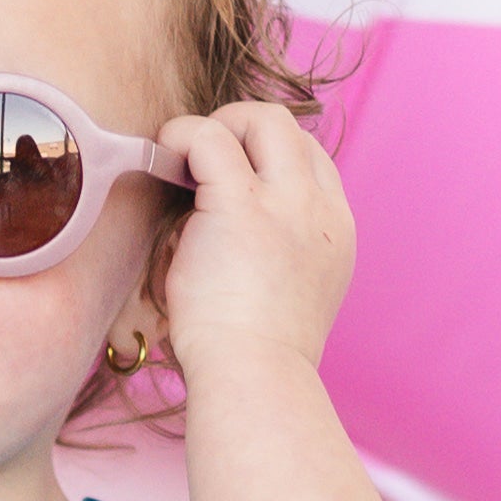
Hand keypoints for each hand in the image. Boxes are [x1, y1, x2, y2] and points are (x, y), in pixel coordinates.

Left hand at [151, 101, 355, 375]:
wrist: (257, 380)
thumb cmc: (258, 361)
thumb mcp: (292, 302)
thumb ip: (278, 260)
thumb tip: (231, 242)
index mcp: (336, 234)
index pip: (312, 160)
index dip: (269, 156)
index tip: (234, 174)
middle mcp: (318, 210)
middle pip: (290, 129)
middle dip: (244, 128)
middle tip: (203, 158)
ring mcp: (286, 204)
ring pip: (261, 120)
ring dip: (217, 126)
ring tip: (183, 155)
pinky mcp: (240, 206)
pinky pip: (210, 139)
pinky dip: (182, 135)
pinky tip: (163, 151)